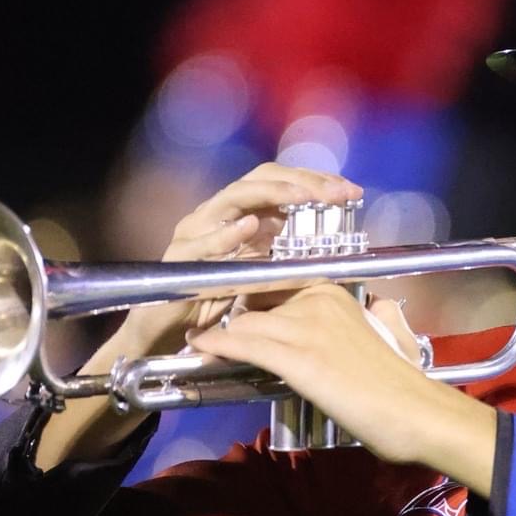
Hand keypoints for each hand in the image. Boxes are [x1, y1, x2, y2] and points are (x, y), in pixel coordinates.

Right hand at [34, 165, 360, 474]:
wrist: (164, 335)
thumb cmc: (211, 303)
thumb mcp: (258, 275)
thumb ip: (284, 255)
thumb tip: (329, 242)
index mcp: (237, 215)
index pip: (279, 183)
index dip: (314, 181)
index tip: (350, 190)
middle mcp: (215, 215)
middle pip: (259, 180)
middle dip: (301, 182)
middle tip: (336, 192)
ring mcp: (194, 233)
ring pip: (232, 200)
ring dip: (270, 196)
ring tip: (301, 196)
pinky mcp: (178, 262)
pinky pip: (202, 243)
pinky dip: (225, 234)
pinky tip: (249, 228)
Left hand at [190, 283, 498, 491]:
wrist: (415, 412)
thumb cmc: (404, 382)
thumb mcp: (394, 333)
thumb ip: (381, 314)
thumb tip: (380, 308)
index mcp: (335, 292)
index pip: (276, 283)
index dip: (249, 298)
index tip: (231, 310)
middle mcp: (318, 300)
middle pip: (255, 297)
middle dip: (228, 310)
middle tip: (205, 325)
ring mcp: (307, 327)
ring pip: (245, 321)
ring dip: (218, 332)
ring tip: (198, 343)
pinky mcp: (298, 357)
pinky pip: (245, 344)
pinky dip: (218, 345)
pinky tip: (202, 348)